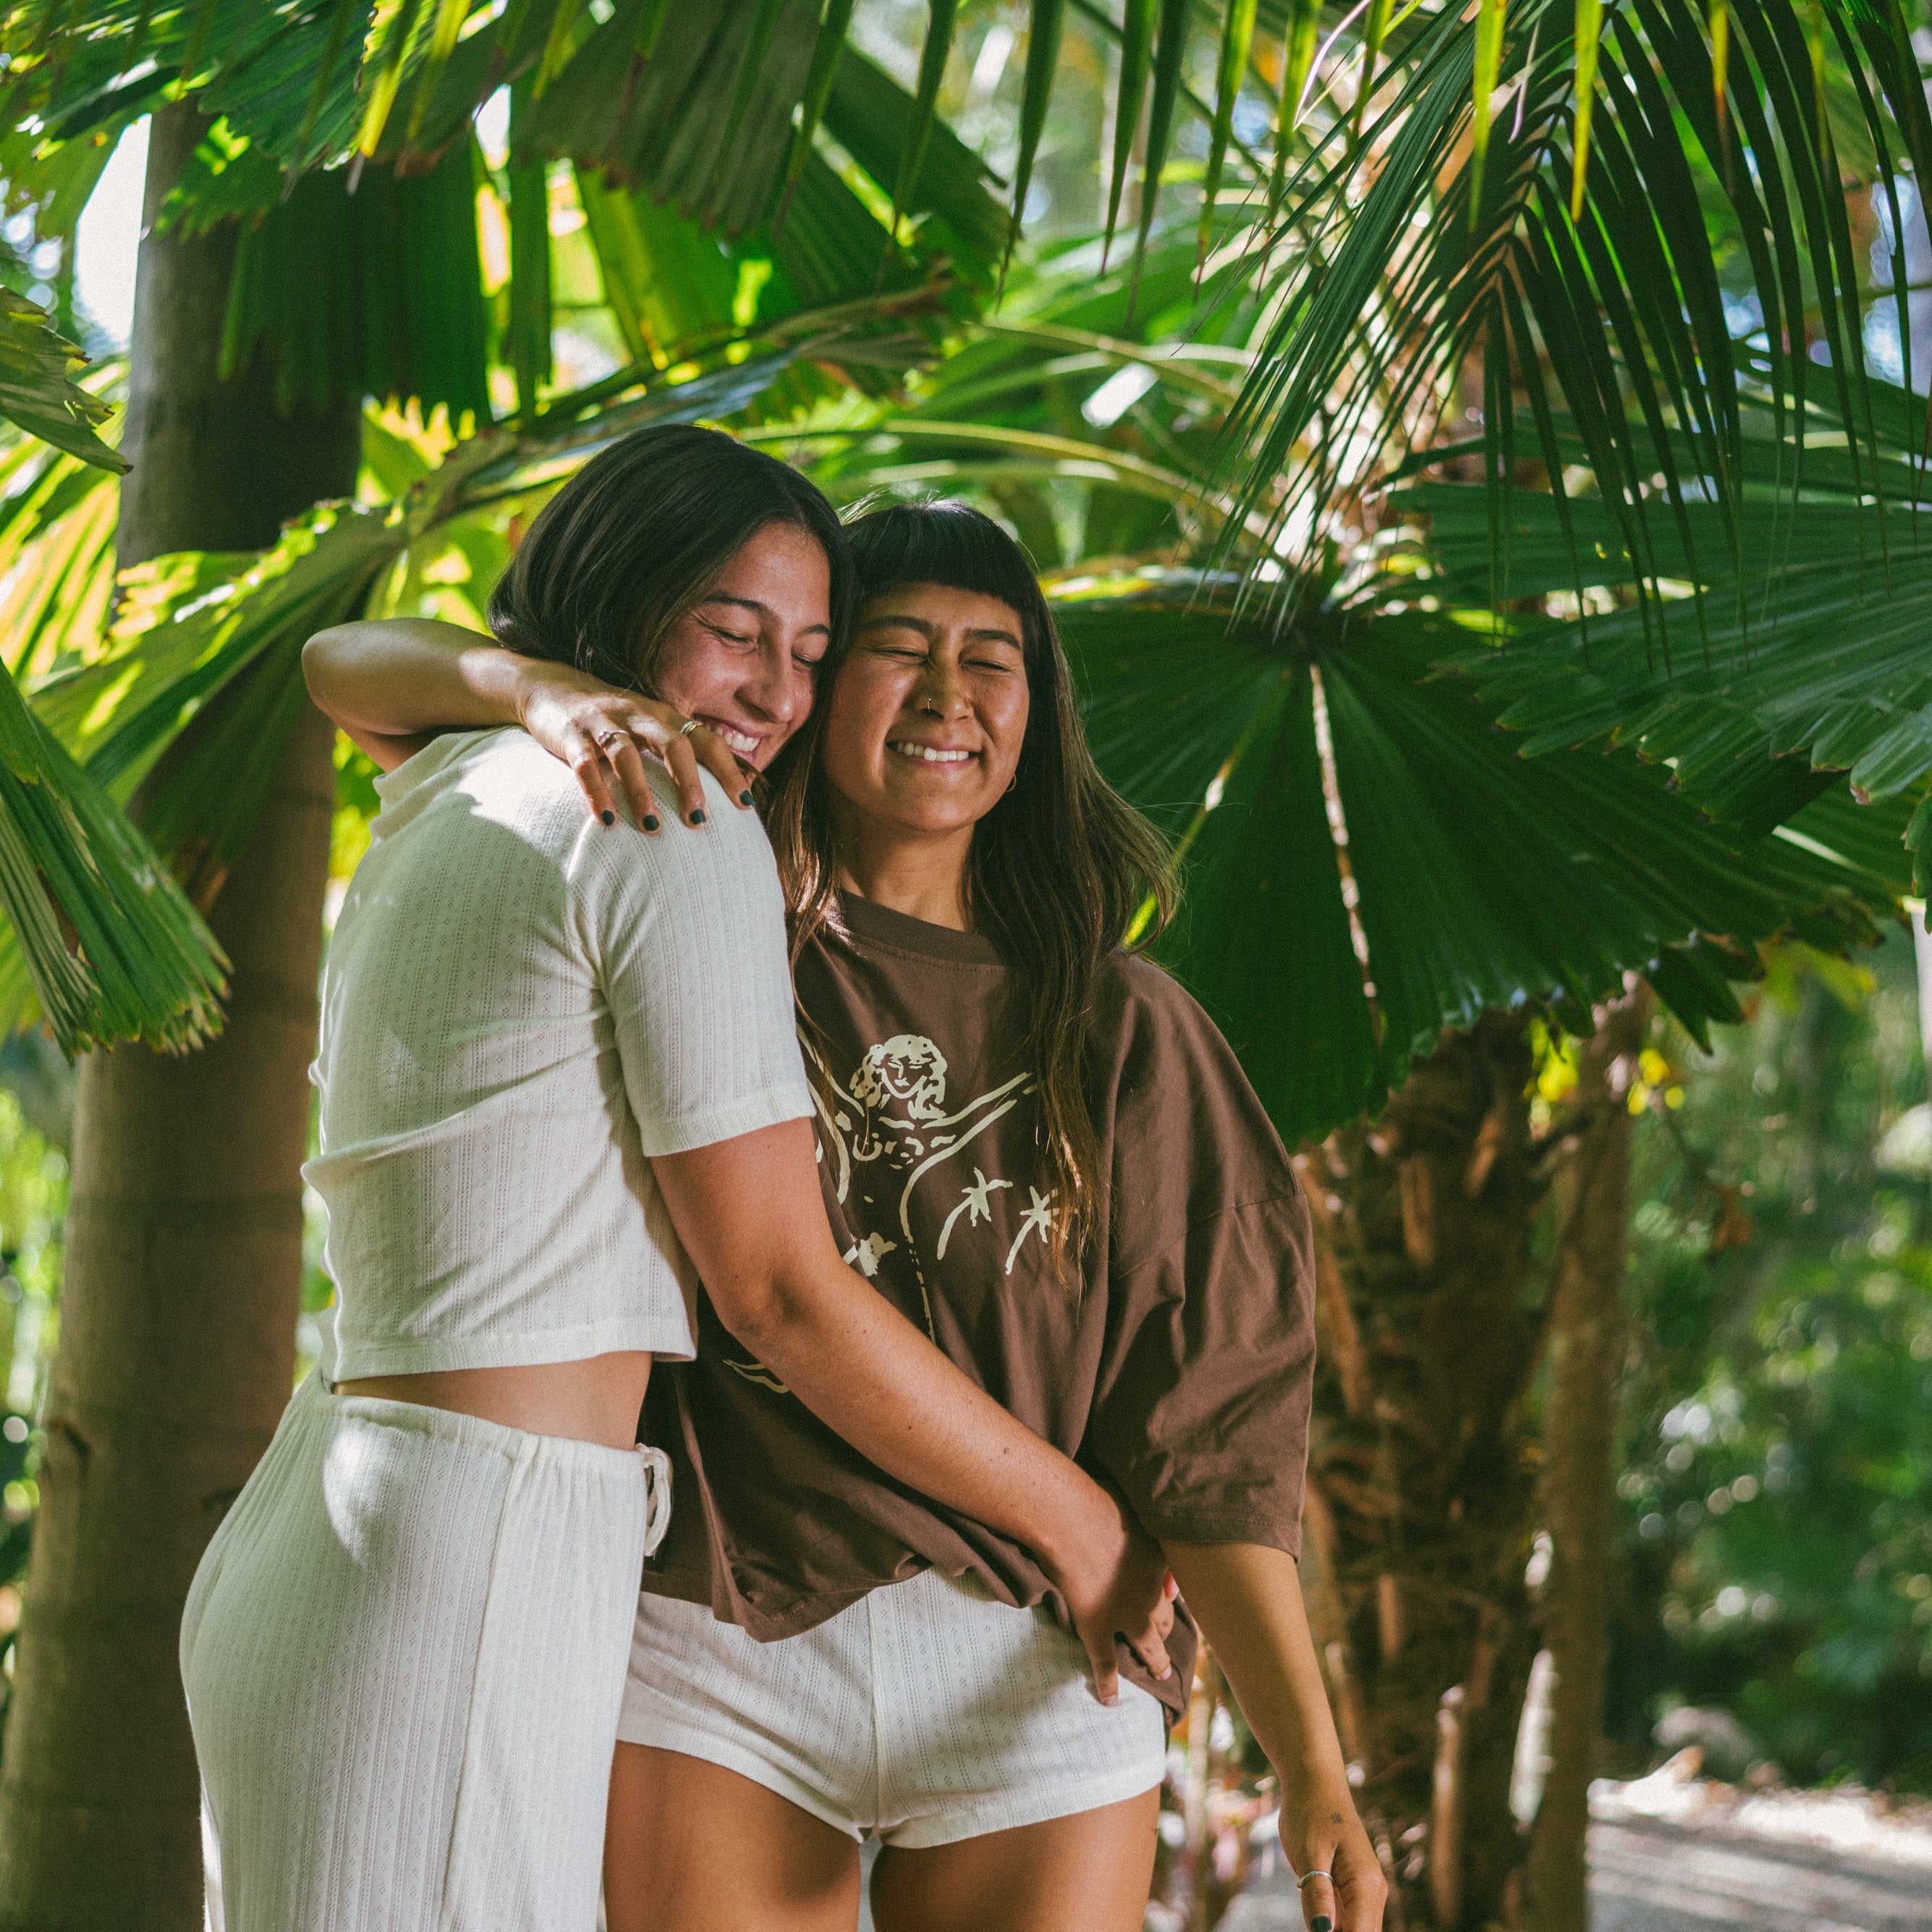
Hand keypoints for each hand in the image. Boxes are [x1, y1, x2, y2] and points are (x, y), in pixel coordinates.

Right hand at [511, 661, 754, 832]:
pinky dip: (595, 791)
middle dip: (688, 782)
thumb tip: (723, 789)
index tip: (745, 805)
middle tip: (698, 821)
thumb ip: (680, 752)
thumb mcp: (650, 728)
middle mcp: (639, 715)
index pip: (706, 741)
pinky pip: (585, 764)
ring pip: (627, 754)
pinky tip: (606, 819)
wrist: (551, 688)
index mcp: (664, 716)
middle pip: (673, 743)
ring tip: (652, 827)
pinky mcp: (571, 734)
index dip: (728, 771)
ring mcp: (604, 722)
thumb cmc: (613, 720)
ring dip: (640, 791)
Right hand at [1040, 1483, 1176, 1705]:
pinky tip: (1109, 1701)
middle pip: (1166, 1619)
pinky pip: (1106, 1666)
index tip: (1173, 1595)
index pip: (1175, 1585)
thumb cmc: (1098, 1499)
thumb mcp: (1134, 1498)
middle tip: (1168, 1635)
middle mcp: (1151, 1595)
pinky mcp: (1097, 1631)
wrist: (1070, 1520)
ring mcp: (1126, 1617)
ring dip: (1156, 1663)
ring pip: (1149, 1649)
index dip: (1173, 1591)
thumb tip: (1155, 1491)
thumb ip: (1146, 1505)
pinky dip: (1108, 1687)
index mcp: (1161, 1562)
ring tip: (1160, 1673)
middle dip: (1168, 1628)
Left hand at [1282, 1791, 1384, 1931]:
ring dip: (1335, 1930)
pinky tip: (1314, 1914)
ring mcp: (1366, 1889)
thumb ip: (1317, 1895)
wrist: (1315, 1782)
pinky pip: (1349, 1917)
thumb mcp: (1308, 1853)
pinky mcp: (1354, 1886)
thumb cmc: (1310, 1812)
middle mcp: (1373, 1890)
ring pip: (1357, 1929)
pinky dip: (1333, 1923)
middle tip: (1309, 1924)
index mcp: (1365, 1884)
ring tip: (1311, 1912)